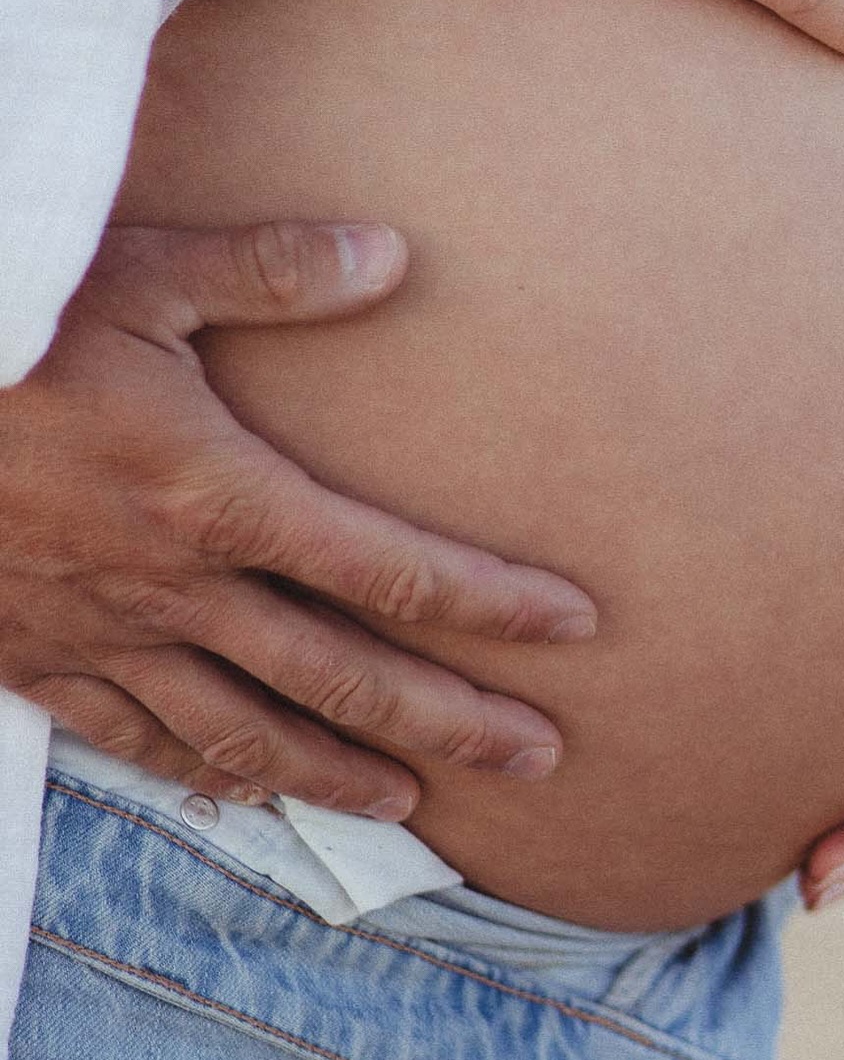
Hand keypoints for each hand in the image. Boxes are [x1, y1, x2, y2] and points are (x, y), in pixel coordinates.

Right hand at [0, 222, 597, 818]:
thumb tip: (393, 255)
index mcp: (217, 494)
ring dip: (338, 773)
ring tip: (411, 804)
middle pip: (340, 676)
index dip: (489, 602)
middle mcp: (173, 586)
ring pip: (244, 734)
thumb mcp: (145, 274)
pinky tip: (239, 796)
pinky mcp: (36, 660)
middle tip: (537, 755)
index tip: (572, 624)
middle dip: (448, 720)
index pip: (388, 567)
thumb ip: (273, 271)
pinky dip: (200, 776)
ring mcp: (102, 636)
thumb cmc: (13, 325)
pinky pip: (134, 741)